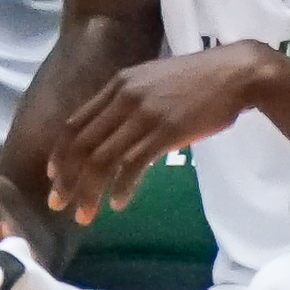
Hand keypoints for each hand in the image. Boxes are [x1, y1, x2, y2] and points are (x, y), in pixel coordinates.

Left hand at [40, 43, 281, 220]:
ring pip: (102, 160)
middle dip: (66, 180)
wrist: (235, 74)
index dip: (60, 154)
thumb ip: (128, 101)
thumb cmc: (197, 79)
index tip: (53, 176)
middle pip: (81, 146)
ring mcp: (144, 116)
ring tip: (85, 215)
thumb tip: (111, 131)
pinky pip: (132, 164)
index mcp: (117, 85)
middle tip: (58, 204)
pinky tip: (117, 203)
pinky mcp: (165, 132)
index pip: (74, 124)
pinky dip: (121, 187)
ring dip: (89, 191)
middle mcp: (124, 99)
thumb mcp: (151, 81)